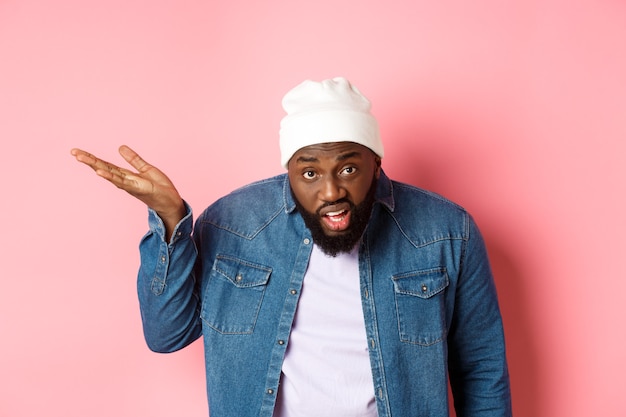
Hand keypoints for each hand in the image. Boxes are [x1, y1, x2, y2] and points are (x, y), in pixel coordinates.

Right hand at [71, 145, 186, 238]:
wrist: (171, 202)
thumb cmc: (159, 188)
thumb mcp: (146, 169)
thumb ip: (133, 159)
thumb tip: (120, 147)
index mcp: (125, 175)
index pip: (106, 165)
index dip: (92, 158)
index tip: (77, 151)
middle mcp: (124, 180)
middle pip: (103, 168)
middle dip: (88, 160)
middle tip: (73, 152)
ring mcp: (130, 185)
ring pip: (109, 174)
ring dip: (95, 166)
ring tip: (81, 158)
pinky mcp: (138, 188)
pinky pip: (122, 182)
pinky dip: (111, 177)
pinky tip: (100, 172)